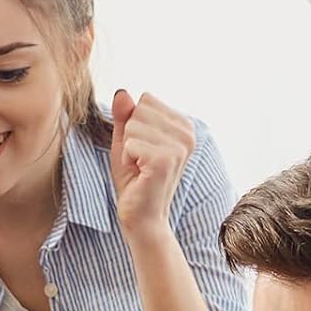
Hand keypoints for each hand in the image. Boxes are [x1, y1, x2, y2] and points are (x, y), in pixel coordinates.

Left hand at [110, 90, 195, 240]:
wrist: (142, 218)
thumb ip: (125, 116)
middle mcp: (188, 133)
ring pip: (133, 125)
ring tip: (140, 168)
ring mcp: (179, 146)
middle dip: (130, 136)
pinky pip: (131, 142)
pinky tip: (139, 174)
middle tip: (139, 161)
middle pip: (139, 109)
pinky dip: (126, 159)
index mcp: (184, 125)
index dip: (135, 125)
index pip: (145, 100)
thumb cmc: (135, 181)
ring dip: (128, 149)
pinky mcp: (166, 159)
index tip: (143, 150)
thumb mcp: (127, 142)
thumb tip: (122, 92)